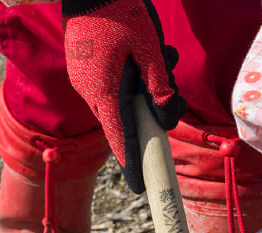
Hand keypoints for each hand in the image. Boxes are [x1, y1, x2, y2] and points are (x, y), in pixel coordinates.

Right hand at [63, 0, 185, 192]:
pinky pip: (114, 87)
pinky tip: (150, 53)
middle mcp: (90, 91)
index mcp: (103, 90)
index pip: (120, 138)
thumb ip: (160, 85)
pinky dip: (135, 79)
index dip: (132, 163)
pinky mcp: (87, 70)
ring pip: (123, 103)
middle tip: (175, 93)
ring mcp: (86, 80)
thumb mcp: (149, 47)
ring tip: (164, 55)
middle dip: (153, 113)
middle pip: (126, 122)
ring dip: (147, 89)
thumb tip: (167, 119)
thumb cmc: (119, 8)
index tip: (139, 187)